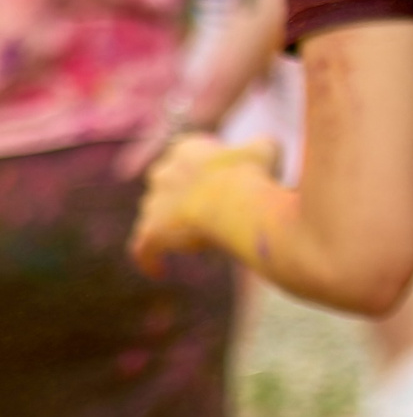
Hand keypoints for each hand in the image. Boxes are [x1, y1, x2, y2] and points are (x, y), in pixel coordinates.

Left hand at [131, 134, 281, 275]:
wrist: (237, 202)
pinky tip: (159, 270)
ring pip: (153, 215)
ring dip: (169, 227)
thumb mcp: (266, 149)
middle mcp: (163, 172)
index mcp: (186, 149)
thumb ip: (260, 145)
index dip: (201, 170)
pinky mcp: (151, 232)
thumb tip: (262, 148)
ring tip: (194, 242)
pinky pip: (143, 248)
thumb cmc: (253, 174)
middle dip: (181, 197)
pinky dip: (149, 259)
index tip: (217, 180)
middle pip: (165, 184)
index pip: (185, 155)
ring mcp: (153, 203)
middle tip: (207, 212)